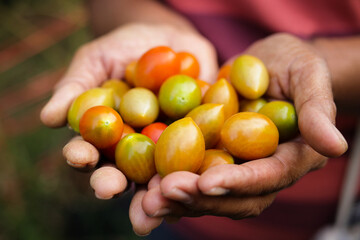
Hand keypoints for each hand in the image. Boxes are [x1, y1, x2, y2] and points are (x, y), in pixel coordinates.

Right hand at [40, 23, 217, 234]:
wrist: (168, 39)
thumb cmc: (123, 49)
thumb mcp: (96, 60)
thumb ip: (75, 87)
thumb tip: (48, 118)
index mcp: (104, 136)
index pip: (89, 151)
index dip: (81, 155)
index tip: (78, 155)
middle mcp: (133, 149)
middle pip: (122, 173)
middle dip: (114, 182)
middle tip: (109, 188)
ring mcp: (166, 148)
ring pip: (160, 173)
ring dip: (155, 186)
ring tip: (152, 194)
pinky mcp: (198, 141)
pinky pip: (200, 153)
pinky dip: (199, 164)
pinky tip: (196, 172)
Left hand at [136, 33, 347, 233]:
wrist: (263, 64)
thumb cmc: (292, 64)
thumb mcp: (307, 75)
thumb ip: (318, 110)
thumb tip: (335, 145)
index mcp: (291, 157)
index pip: (267, 177)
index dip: (240, 182)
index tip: (208, 182)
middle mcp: (261, 170)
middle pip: (233, 197)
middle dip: (199, 198)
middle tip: (164, 194)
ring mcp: (235, 167)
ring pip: (208, 195)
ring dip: (177, 200)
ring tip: (147, 199)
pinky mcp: (211, 158)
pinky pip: (190, 177)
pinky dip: (167, 184)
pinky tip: (144, 185)